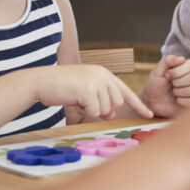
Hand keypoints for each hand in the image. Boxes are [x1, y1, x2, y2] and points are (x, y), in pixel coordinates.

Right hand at [34, 65, 152, 120]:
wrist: (40, 81)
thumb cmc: (61, 88)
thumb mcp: (85, 94)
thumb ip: (100, 101)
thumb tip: (111, 115)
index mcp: (104, 74)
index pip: (126, 92)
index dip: (138, 105)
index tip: (150, 115)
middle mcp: (104, 75)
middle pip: (117, 104)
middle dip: (103, 109)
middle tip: (85, 104)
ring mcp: (97, 81)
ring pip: (106, 109)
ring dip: (91, 110)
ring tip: (77, 99)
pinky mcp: (88, 90)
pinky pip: (94, 112)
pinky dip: (84, 112)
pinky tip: (74, 102)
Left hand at [140, 55, 189, 117]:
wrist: (153, 102)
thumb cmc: (156, 85)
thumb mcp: (158, 71)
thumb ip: (168, 61)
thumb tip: (182, 58)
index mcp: (187, 67)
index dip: (178, 71)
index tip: (167, 75)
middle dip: (178, 82)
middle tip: (171, 84)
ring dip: (178, 92)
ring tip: (174, 92)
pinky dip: (181, 101)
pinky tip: (177, 99)